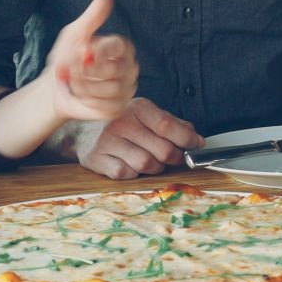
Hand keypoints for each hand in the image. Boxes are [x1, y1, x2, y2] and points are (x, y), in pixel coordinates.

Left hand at [43, 0, 137, 123]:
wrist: (54, 88)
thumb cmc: (65, 58)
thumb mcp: (74, 33)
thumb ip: (92, 17)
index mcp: (121, 47)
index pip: (120, 46)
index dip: (100, 51)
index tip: (83, 50)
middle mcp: (129, 67)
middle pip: (115, 70)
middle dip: (86, 71)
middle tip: (72, 70)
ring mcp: (126, 88)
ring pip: (111, 89)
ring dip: (85, 87)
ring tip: (75, 83)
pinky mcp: (118, 107)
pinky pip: (108, 106)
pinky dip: (89, 102)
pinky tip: (82, 96)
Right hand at [73, 98, 203, 179]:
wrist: (84, 130)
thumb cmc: (124, 124)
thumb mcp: (148, 116)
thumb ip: (174, 125)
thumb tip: (197, 140)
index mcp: (137, 107)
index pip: (167, 125)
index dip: (186, 139)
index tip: (196, 145)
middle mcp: (121, 122)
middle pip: (162, 150)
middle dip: (175, 157)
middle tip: (176, 158)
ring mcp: (107, 141)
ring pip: (146, 164)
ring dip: (156, 167)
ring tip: (153, 161)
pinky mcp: (96, 159)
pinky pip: (126, 174)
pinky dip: (134, 174)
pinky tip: (131, 165)